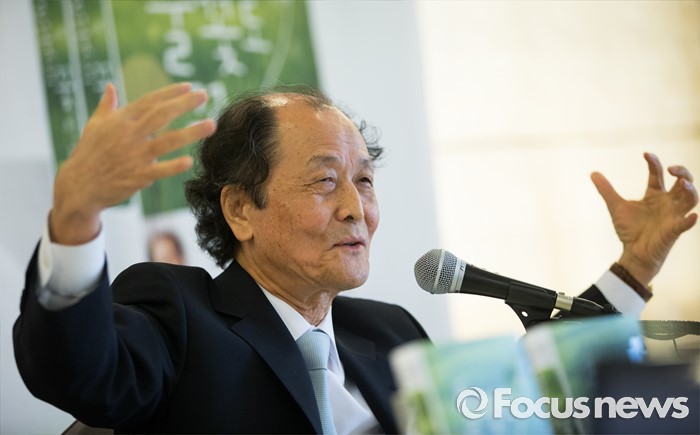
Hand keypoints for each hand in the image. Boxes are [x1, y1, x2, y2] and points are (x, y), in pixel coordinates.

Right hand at [50, 83, 216, 244]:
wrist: (78, 186)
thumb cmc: (88, 153)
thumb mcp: (94, 126)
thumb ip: (106, 106)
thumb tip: (110, 86)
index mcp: (120, 121)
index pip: (149, 101)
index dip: (170, 93)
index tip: (189, 86)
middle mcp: (129, 135)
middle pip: (162, 115)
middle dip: (184, 104)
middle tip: (205, 95)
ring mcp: (134, 156)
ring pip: (168, 141)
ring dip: (191, 132)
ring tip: (211, 124)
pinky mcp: (138, 176)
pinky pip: (160, 170)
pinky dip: (174, 165)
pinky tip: (190, 160)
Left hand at [591, 152, 697, 285]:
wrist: (632, 252)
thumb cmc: (629, 230)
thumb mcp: (616, 206)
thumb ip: (606, 190)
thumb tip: (593, 173)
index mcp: (655, 195)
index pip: (658, 174)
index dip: (654, 163)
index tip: (646, 154)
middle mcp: (667, 202)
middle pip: (683, 182)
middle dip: (682, 172)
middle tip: (672, 169)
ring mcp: (673, 215)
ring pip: (691, 199)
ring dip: (690, 191)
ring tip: (684, 183)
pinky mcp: (674, 230)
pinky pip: (685, 224)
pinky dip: (690, 220)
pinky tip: (692, 216)